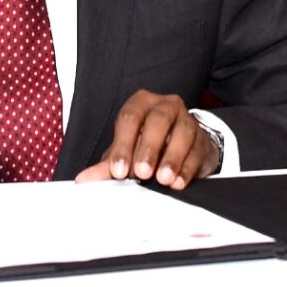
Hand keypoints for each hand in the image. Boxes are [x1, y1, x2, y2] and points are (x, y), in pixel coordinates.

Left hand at [74, 90, 221, 188]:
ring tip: (163, 179)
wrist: (182, 149)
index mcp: (141, 104)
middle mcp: (165, 106)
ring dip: (172, 157)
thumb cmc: (147, 147)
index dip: (123, 145)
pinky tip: (179, 182)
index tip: (118, 171)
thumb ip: (106, 165)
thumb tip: (83, 180)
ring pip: (182, 132)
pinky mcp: (203, 139)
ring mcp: (187, 120)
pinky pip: (197, 150)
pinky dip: (188, 168)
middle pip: (158, 120)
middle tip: (142, 173)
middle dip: (149, 148)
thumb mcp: (125, 152)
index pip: (129, 118)